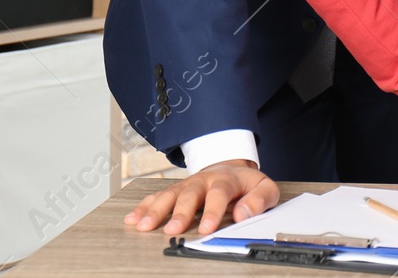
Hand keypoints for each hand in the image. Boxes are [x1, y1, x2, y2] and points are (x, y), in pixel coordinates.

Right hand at [124, 159, 278, 235]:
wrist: (231, 168)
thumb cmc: (247, 185)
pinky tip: (132, 219)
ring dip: (155, 210)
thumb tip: (243, 214)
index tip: (207, 229)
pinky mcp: (175, 190)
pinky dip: (143, 207)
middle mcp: (204, 180)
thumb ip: (258, 201)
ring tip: (143, 226)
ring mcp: (187, 184)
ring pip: (169, 194)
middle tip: (172, 230)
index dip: (213, 211)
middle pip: (190, 194)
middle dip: (180, 212)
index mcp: (227, 179)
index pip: (219, 193)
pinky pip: (156, 196)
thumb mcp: (265, 188)